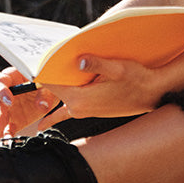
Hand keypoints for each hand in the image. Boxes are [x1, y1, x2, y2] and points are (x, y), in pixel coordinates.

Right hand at [0, 68, 63, 143]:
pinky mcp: (14, 121)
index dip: (1, 91)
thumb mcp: (49, 86)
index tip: (9, 101)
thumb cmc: (48, 83)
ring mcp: (9, 109)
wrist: (52, 94)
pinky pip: (7, 130)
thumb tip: (42, 106)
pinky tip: (8, 142)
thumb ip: (45, 94)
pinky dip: (7, 137)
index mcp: (13, 78)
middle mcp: (7, 94)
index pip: (0, 82)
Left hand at [43, 54, 165, 119]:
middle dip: (44, 78)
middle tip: (33, 64)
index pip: (50, 83)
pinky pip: (65, 111)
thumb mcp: (118, 67)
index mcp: (80, 98)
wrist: (152, 94)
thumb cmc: (137, 79)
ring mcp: (82, 111)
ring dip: (53, 86)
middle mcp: (78, 108)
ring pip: (59, 97)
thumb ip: (97, 64)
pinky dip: (55, 112)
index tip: (31, 60)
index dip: (40, 70)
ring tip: (43, 74)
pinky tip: (43, 122)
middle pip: (52, 91)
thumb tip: (79, 60)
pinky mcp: (89, 110)